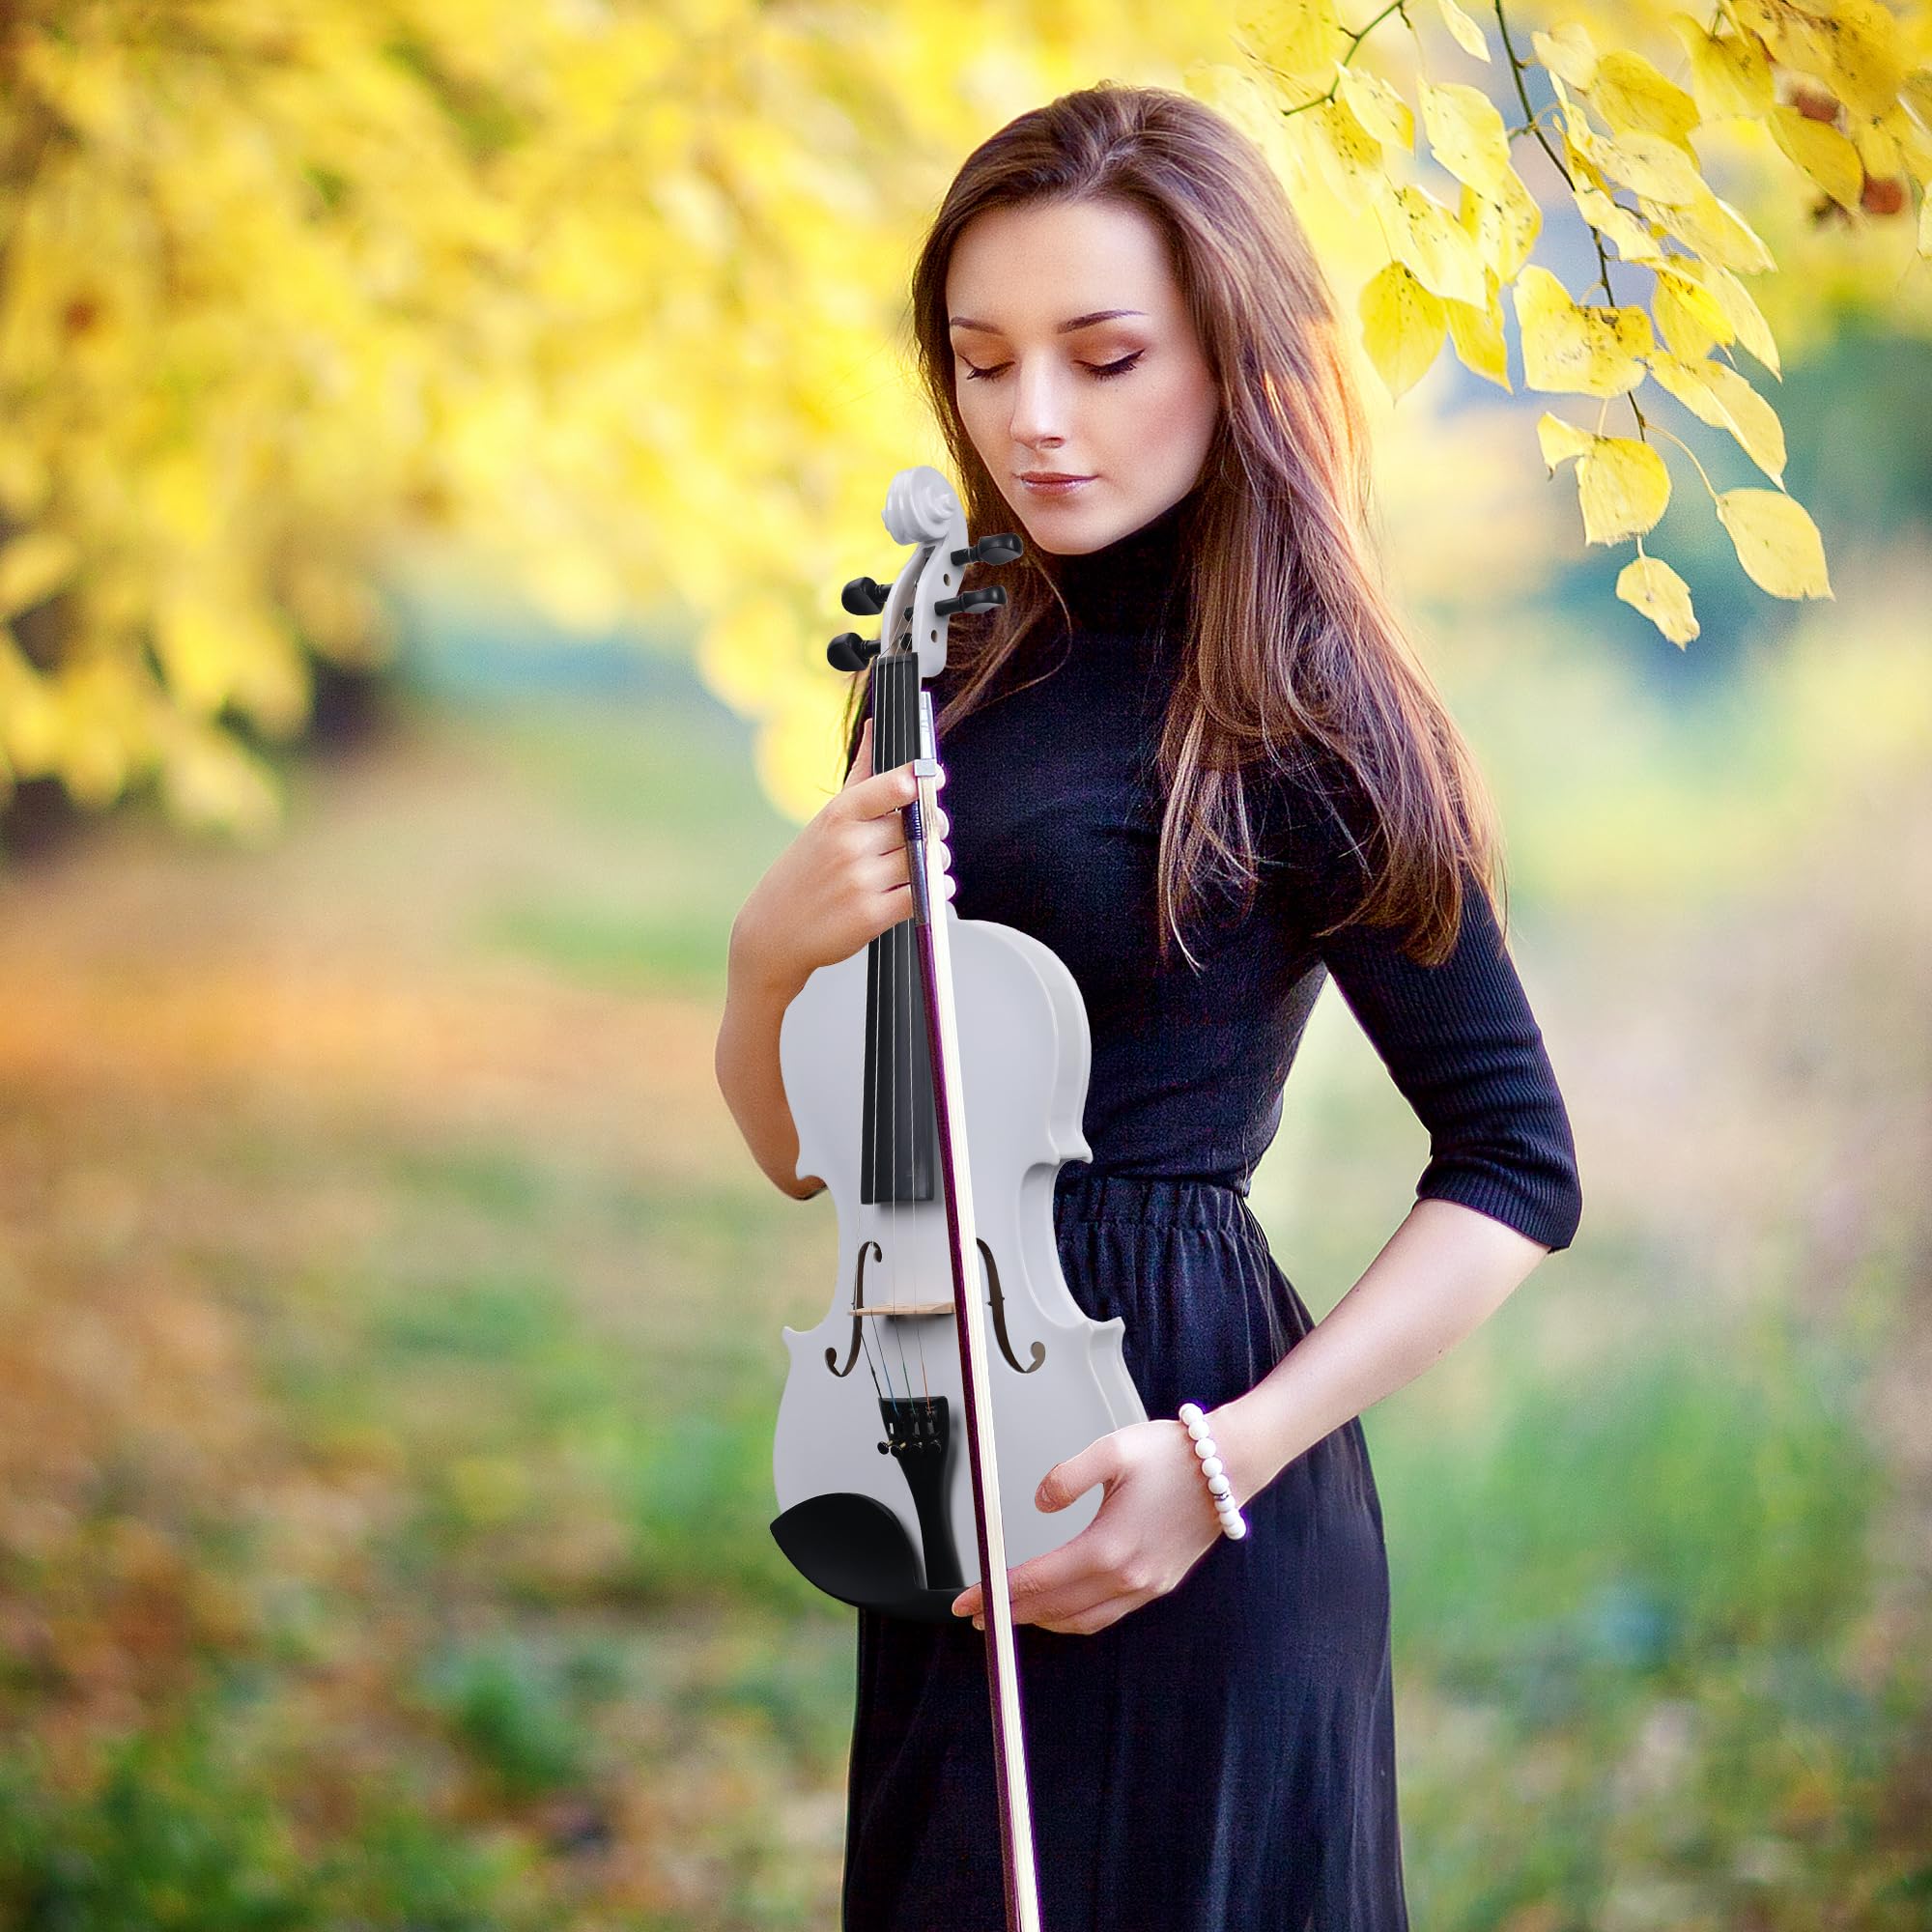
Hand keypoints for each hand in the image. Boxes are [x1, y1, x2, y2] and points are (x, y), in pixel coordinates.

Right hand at [731, 716, 952, 994]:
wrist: (774, 931)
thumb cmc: (805, 871)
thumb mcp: (825, 819)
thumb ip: (860, 775)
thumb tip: (874, 726)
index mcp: (838, 816)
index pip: (887, 787)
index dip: (916, 780)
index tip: (931, 776)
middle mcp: (849, 846)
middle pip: (917, 826)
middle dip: (933, 826)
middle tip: (933, 829)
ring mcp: (860, 882)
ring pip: (924, 860)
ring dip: (936, 860)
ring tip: (927, 861)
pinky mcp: (872, 916)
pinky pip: (922, 895)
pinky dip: (935, 890)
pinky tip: (932, 886)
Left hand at [949, 1418, 1227, 1636]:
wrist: (1229, 1467)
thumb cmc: (1174, 1455)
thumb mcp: (1112, 1450)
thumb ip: (1067, 1477)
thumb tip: (1039, 1501)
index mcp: (1109, 1547)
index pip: (1037, 1581)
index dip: (996, 1592)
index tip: (966, 1601)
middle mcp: (1127, 1576)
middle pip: (1054, 1608)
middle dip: (1010, 1613)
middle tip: (977, 1612)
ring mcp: (1146, 1585)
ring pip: (1082, 1620)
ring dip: (1042, 1620)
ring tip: (1012, 1612)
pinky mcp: (1159, 1584)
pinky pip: (1107, 1615)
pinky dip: (1076, 1617)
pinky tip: (1062, 1606)